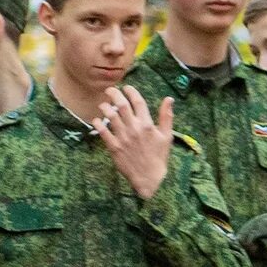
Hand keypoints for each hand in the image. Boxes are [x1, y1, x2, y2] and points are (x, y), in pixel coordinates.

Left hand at [96, 85, 173, 199]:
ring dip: (105, 107)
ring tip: (103, 104)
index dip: (131, 92)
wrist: (150, 178)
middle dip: (114, 94)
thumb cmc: (159, 157)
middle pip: (122, 105)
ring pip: (110, 117)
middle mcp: (134, 129)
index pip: (138, 102)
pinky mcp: (114, 147)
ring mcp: (123, 138)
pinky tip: (97, 120)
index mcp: (147, 125)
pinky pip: (103, 132)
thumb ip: (166, 116)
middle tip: (110, 90)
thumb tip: (169, 99)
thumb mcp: (167, 136)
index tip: (127, 88)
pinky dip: (98, 124)